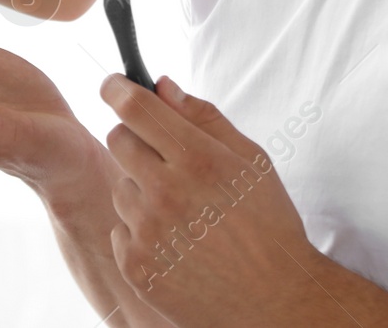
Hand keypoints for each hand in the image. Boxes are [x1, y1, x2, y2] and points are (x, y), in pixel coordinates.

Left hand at [102, 72, 319, 320]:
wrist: (275, 302)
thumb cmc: (268, 226)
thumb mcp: (251, 162)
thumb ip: (204, 117)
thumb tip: (162, 85)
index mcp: (198, 160)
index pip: (135, 107)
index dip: (117, 89)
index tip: (113, 85)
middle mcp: (167, 192)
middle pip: (117, 139)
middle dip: (136, 140)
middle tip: (165, 159)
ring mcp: (147, 231)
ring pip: (120, 185)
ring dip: (141, 190)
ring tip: (182, 212)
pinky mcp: (136, 264)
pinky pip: (119, 228)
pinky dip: (140, 232)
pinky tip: (175, 242)